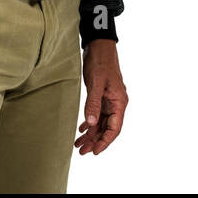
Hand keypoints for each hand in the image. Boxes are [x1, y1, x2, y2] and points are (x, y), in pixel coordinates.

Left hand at [76, 39, 126, 154]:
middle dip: (95, 141)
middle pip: (108, 128)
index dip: (105, 142)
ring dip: (91, 134)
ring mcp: (109, 100)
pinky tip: (81, 129)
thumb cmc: (100, 62)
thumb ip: (93, 104)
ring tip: (78, 144)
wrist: (99, 46)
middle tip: (82, 151)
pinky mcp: (102, 95)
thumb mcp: (95, 83)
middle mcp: (117, 103)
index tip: (94, 152)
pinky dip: (90, 123)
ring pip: (102, 122)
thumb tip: (92, 124)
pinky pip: (98, 114)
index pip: (114, 128)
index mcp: (119, 102)